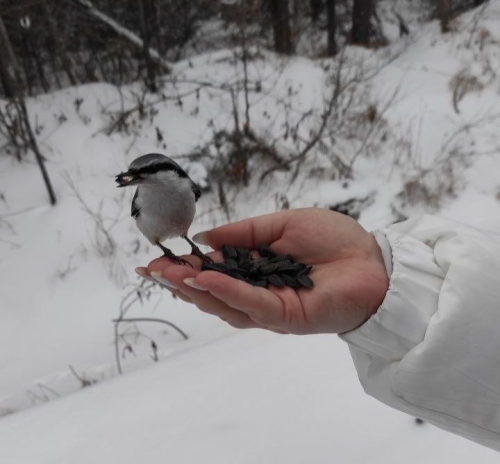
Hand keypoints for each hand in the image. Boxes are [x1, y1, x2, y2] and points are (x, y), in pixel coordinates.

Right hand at [142, 208, 388, 334]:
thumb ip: (244, 233)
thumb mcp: (280, 224)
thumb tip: (205, 239)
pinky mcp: (286, 317)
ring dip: (194, 289)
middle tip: (150, 270)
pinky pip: (250, 304)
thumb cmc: (332, 239)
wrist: (373, 259)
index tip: (158, 259)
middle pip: (212, 293)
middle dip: (180, 282)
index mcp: (256, 271)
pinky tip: (203, 279)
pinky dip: (226, 292)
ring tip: (168, 274)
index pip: (213, 272)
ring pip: (224, 304)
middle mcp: (259, 293)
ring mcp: (271, 308)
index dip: (185, 267)